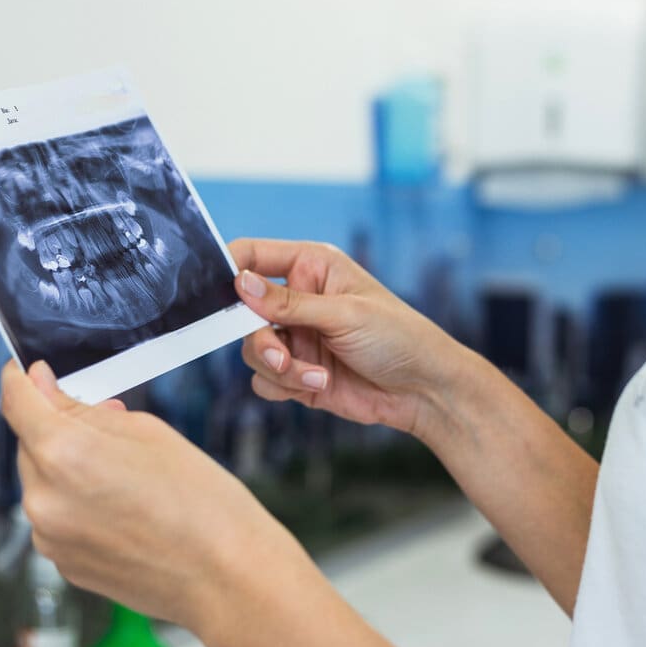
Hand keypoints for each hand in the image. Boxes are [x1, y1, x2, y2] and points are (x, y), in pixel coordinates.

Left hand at [0, 359, 298, 636]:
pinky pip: (57, 519)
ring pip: (42, 482)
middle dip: (59, 428)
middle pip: (29, 444)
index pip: (16, 401)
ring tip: (128, 476)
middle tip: (110, 424)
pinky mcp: (63, 565)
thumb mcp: (147, 431)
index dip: (22, 378)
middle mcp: (42, 499)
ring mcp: (50, 538)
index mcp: (63, 453)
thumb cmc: (200, 499)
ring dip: (68, 469)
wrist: (225, 576)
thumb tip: (44, 389)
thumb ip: (85, 409)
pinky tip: (125, 509)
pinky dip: (78, 505)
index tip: (32, 370)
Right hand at [230, 238, 473, 439]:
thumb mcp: (345, 313)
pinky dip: (285, 386)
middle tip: (280, 355)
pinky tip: (320, 385)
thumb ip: (289, 302)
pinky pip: (265, 380)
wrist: (424, 390)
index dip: (230, 269)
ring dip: (278, 367)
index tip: (222, 294)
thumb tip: (240, 283)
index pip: (254, 256)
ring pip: (251, 349)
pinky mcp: (296, 373)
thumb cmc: (398, 336)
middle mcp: (296, 299)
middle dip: (259, 338)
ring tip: (314, 375)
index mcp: (311, 267)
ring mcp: (295, 337)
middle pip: (243, 311)